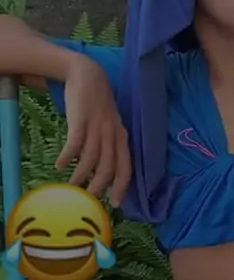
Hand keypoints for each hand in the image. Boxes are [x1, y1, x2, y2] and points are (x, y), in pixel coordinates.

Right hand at [55, 55, 131, 206]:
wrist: (88, 75)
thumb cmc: (99, 106)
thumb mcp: (111, 126)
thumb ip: (110, 147)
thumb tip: (101, 173)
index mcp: (122, 138)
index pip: (126, 167)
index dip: (122, 187)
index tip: (116, 204)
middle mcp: (112, 135)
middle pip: (108, 167)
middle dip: (99, 187)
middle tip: (88, 199)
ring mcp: (97, 127)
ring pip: (91, 160)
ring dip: (80, 176)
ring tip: (71, 187)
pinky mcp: (81, 120)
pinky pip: (75, 144)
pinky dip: (67, 157)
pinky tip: (60, 166)